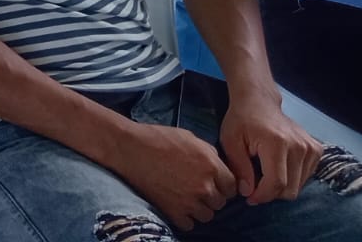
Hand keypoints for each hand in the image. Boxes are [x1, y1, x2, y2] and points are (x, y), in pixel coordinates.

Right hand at [111, 122, 238, 230]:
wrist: (129, 147)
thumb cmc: (157, 137)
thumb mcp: (189, 137)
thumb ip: (208, 152)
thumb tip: (217, 162)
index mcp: (211, 165)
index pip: (232, 186)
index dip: (223, 185)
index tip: (214, 183)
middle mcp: (204, 185)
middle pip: (220, 203)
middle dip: (211, 196)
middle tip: (196, 188)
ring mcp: (189, 200)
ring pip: (207, 215)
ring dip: (199, 209)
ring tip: (186, 198)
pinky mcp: (173, 211)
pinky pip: (189, 224)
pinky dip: (184, 218)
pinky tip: (176, 206)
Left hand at [218, 90, 321, 204]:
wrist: (259, 101)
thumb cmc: (241, 120)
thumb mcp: (230, 141)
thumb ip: (239, 168)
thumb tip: (248, 192)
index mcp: (277, 143)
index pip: (276, 183)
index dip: (262, 196)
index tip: (249, 197)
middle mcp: (299, 146)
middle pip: (290, 189)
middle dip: (270, 194)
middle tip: (254, 186)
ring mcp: (311, 147)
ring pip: (299, 186)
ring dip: (281, 187)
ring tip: (264, 174)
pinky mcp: (317, 149)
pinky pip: (306, 177)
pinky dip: (291, 179)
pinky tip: (277, 168)